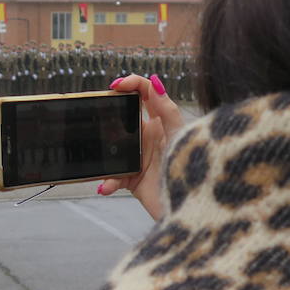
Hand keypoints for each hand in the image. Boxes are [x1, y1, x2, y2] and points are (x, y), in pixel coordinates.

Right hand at [98, 74, 182, 220]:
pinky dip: (108, 182)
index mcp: (161, 121)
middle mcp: (148, 137)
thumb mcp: (179, 136)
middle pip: (121, 118)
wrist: (192, 208)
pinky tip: (106, 186)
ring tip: (100, 158)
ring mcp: (138, 157)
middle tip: (97, 119)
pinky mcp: (132, 179)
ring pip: (112, 149)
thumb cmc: (193, 170)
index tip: (115, 86)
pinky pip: (113, 177)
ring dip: (103, 154)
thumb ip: (167, 110)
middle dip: (107, 117)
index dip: (130, 83)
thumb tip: (154, 81)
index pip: (144, 93)